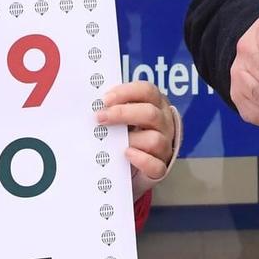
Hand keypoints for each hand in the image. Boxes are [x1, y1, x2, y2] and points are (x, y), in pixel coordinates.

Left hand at [96, 82, 178, 197]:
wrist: (138, 164)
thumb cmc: (129, 134)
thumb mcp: (125, 116)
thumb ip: (114, 108)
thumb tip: (94, 104)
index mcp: (156, 105)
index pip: (147, 91)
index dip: (126, 93)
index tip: (105, 99)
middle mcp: (163, 123)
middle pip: (150, 113)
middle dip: (123, 114)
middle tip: (100, 118)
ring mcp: (164, 146)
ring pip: (154, 140)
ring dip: (131, 139)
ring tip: (111, 141)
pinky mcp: (161, 167)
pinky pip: (156, 165)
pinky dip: (141, 160)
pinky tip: (127, 154)